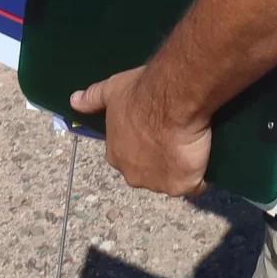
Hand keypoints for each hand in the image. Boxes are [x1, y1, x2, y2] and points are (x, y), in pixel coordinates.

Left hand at [69, 67, 211, 198]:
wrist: (171, 101)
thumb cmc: (139, 95)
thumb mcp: (112, 91)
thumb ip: (92, 98)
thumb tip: (73, 101)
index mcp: (116, 156)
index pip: (128, 157)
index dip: (142, 145)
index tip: (153, 130)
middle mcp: (133, 176)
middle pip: (148, 173)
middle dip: (158, 161)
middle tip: (173, 138)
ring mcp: (158, 184)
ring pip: (170, 180)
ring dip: (178, 168)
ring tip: (190, 146)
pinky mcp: (182, 186)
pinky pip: (194, 186)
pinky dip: (199, 176)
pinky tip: (203, 160)